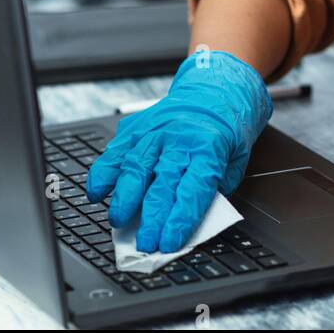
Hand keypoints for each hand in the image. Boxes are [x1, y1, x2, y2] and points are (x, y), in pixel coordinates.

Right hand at [85, 50, 271, 252]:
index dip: (179, 219)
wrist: (213, 89)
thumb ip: (216, 187)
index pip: (192, 190)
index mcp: (208, 148)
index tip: (169, 242)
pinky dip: (103, 173)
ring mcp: (154, 132)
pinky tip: (96, 193)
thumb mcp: (236, 158)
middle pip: (161, 184)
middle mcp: (178, 139)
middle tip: (144, 243)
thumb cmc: (226, 128)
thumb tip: (194, 218)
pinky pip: (115, 152)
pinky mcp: (136, 128)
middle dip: (151, 218)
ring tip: (118, 221)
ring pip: (134, 167)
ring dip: (124, 198)